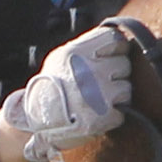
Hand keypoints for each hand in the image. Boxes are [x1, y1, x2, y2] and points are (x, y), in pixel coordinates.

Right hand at [0, 27, 133, 161]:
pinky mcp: (102, 117)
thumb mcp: (60, 58)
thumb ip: (86, 47)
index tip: (111, 57)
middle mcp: (89, 71)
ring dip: (116, 96)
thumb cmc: (50, 88)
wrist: (35, 122)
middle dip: (115, 74)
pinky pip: (121, 113)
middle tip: (99, 84)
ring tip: (97, 100)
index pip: (115, 39)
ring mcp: (97, 95)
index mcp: (77, 52)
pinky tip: (96, 115)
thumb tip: (115, 39)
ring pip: (126, 88)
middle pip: (123, 65)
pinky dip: (111, 116)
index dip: (117, 48)